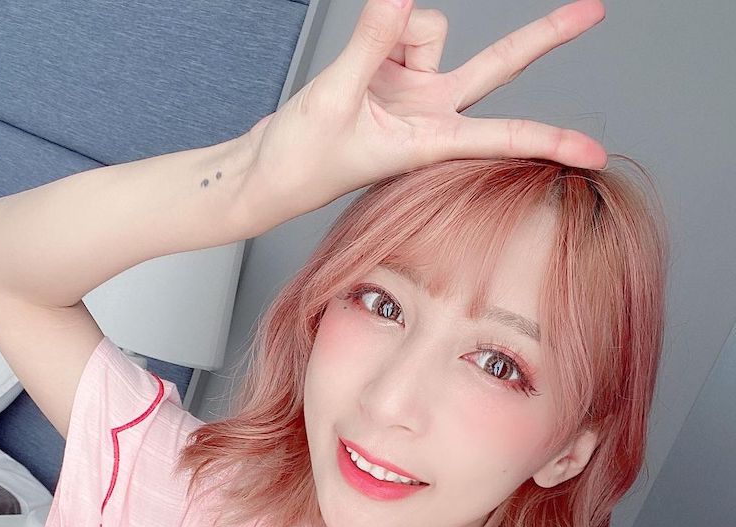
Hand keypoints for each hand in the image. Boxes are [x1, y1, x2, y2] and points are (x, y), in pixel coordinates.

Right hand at [242, 0, 606, 225]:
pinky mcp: (387, 73)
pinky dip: (378, 29)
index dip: (551, 140)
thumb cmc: (300, 163)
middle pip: (498, 65)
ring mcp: (411, 92)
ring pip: (427, 27)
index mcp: (430, 142)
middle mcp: (430, 114)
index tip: (595, 153)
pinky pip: (398, 22)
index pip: (504, 136)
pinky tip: (353, 66)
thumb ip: (370, 43)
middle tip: (595, 10)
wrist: (267, 174)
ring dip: (393, 33)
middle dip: (543, 36)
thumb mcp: (335, 100)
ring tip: (354, 79)